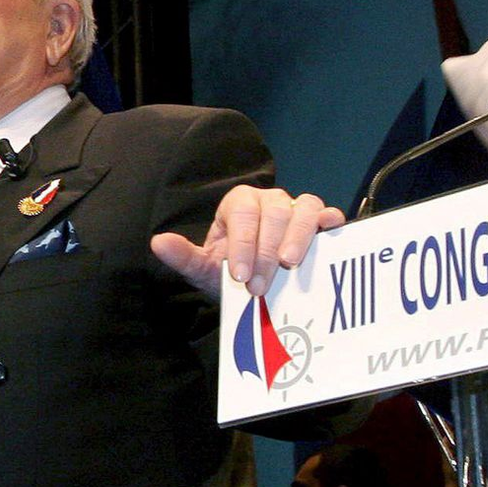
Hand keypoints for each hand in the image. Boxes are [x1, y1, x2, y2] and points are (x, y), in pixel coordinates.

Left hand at [151, 186, 343, 296]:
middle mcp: (268, 200)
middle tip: (259, 286)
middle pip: (273, 214)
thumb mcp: (204, 269)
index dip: (242, 245)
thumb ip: (183, 256)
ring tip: (290, 264)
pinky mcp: (318, 221)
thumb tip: (158, 242)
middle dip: (265, 252)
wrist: (256, 283)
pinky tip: (328, 238)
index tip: (239, 276)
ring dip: (298, 236)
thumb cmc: (230, 272)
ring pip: (302, 208)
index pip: (242, 216)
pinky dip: (329, 222)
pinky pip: (327, 214)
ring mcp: (295, 208)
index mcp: (238, 204)